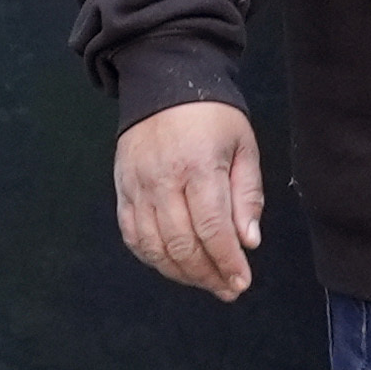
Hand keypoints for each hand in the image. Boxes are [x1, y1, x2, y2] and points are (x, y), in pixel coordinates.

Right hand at [114, 100, 266, 301]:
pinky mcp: (122, 188)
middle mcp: (163, 180)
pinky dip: (151, 257)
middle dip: (207, 274)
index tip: (241, 282)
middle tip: (227, 288)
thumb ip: (247, 196)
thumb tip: (248, 242)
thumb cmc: (211, 116)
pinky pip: (131, 235)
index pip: (212, 229)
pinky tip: (171, 264)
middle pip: (182, 245)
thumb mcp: (243, 147)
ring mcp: (137, 186)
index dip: (227, 262)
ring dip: (180, 273)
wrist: (163, 81)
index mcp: (199, 167)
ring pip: (154, 247)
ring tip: (203, 279)